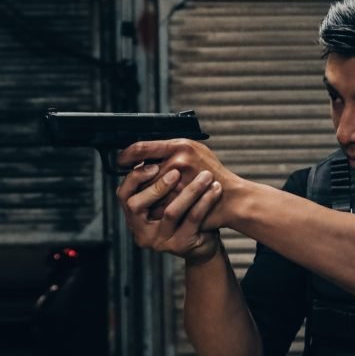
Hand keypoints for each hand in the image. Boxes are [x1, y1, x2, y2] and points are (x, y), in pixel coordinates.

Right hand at [116, 163, 223, 262]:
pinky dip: (204, 201)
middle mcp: (141, 231)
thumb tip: (150, 147)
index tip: (152, 164)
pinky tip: (215, 189)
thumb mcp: (166, 198)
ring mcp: (160, 240)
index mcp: (134, 216)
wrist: (203, 243)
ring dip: (189, 190)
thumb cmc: (183, 214)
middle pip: (137, 205)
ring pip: (170, 212)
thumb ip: (156, 179)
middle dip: (158, 186)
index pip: (123, 194)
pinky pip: (192, 220)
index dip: (134, 178)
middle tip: (176, 171)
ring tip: (205, 176)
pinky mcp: (180, 245)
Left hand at [117, 139, 238, 224]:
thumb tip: (142, 155)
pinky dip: (155, 209)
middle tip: (136, 181)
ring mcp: (178, 184)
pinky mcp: (179, 203)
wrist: (232, 198)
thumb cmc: (215, 174)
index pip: (142, 147)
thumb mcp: (195, 152)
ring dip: (145, 195)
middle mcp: (178, 162)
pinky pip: (156, 207)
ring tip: (150, 196)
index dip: (127, 155)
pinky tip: (160, 207)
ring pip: (146, 191)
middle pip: (141, 172)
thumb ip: (171, 151)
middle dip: (137, 178)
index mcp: (181, 146)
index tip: (121, 160)